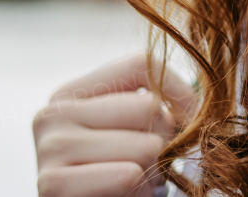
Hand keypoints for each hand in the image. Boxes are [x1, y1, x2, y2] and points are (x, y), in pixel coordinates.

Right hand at [33, 53, 198, 196]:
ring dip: (152, 175)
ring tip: (135, 186)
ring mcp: (48, 148)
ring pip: (145, 146)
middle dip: (163, 144)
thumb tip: (198, 105)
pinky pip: (128, 176)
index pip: (141, 64)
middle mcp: (51, 114)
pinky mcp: (53, 184)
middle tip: (150, 169)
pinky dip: (139, 194)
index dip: (178, 92)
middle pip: (147, 107)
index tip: (191, 119)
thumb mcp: (127, 134)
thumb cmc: (110, 180)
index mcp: (69, 94)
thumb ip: (152, 108)